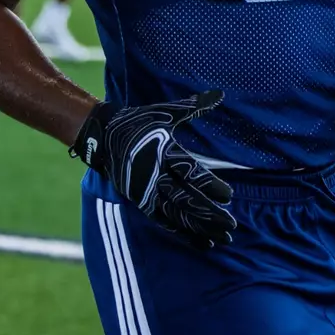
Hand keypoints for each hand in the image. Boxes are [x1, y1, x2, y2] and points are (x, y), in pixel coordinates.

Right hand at [70, 89, 235, 248]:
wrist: (103, 137)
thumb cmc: (139, 122)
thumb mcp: (164, 112)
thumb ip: (192, 106)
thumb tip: (218, 94)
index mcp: (164, 151)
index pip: (190, 172)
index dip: (209, 185)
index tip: (229, 196)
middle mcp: (155, 174)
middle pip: (185, 199)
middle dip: (209, 214)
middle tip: (231, 226)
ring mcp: (146, 191)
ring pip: (176, 214)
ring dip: (199, 227)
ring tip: (222, 239)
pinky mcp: (140, 201)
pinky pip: (163, 221)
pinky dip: (182, 232)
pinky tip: (201, 241)